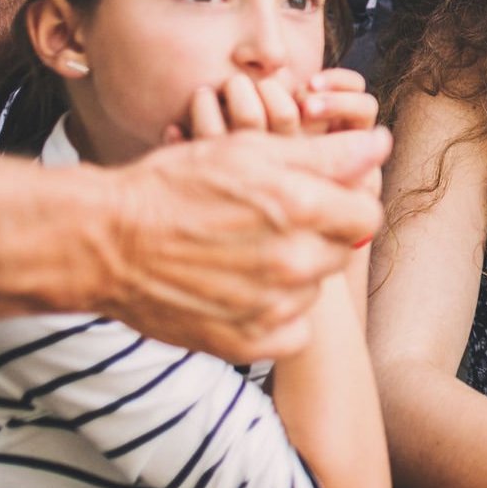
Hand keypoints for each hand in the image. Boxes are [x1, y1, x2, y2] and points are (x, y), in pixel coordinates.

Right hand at [97, 127, 389, 362]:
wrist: (105, 241)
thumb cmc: (175, 185)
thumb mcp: (249, 151)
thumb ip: (326, 153)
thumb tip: (381, 145)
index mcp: (299, 206)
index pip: (366, 213)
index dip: (345, 202)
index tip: (318, 199)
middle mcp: (291, 260)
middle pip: (341, 251)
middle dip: (318, 234)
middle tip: (269, 223)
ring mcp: (270, 306)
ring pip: (314, 289)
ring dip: (294, 275)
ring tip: (245, 254)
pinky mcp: (246, 342)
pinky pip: (293, 331)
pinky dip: (277, 316)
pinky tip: (245, 292)